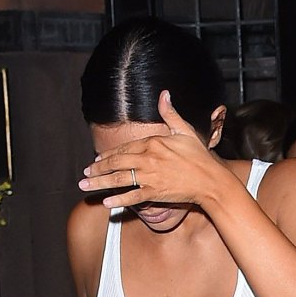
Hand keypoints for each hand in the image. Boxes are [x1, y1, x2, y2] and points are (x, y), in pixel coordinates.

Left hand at [78, 90, 222, 208]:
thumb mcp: (185, 130)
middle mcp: (148, 159)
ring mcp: (150, 176)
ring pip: (120, 179)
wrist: (210, 180)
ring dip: (101, 182)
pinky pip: (133, 196)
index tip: (97, 159)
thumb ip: (170, 113)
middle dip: (99, 168)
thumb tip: (164, 94)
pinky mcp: (155, 192)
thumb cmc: (200, 156)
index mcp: (154, 142)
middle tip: (85, 173)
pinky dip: (120, 200)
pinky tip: (107, 202)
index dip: (109, 154)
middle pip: (117, 162)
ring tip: (86, 185)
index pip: (125, 147)